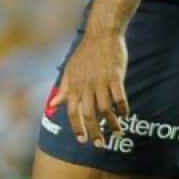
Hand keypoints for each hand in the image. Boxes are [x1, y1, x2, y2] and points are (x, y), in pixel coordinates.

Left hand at [49, 31, 129, 146]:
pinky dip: (123, 109)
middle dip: (94, 132)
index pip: (73, 112)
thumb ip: (64, 90)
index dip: (77, 128)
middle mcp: (86, 85)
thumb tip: (53, 106)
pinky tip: (126, 115)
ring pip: (105, 109)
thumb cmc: (86, 53)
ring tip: (117, 133)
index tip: (82, 141)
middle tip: (100, 145)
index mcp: (74, 85)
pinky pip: (119, 97)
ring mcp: (101, 81)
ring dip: (112, 124)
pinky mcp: (115, 75)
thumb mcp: (71, 70)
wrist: (102, 33)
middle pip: (89, 115)